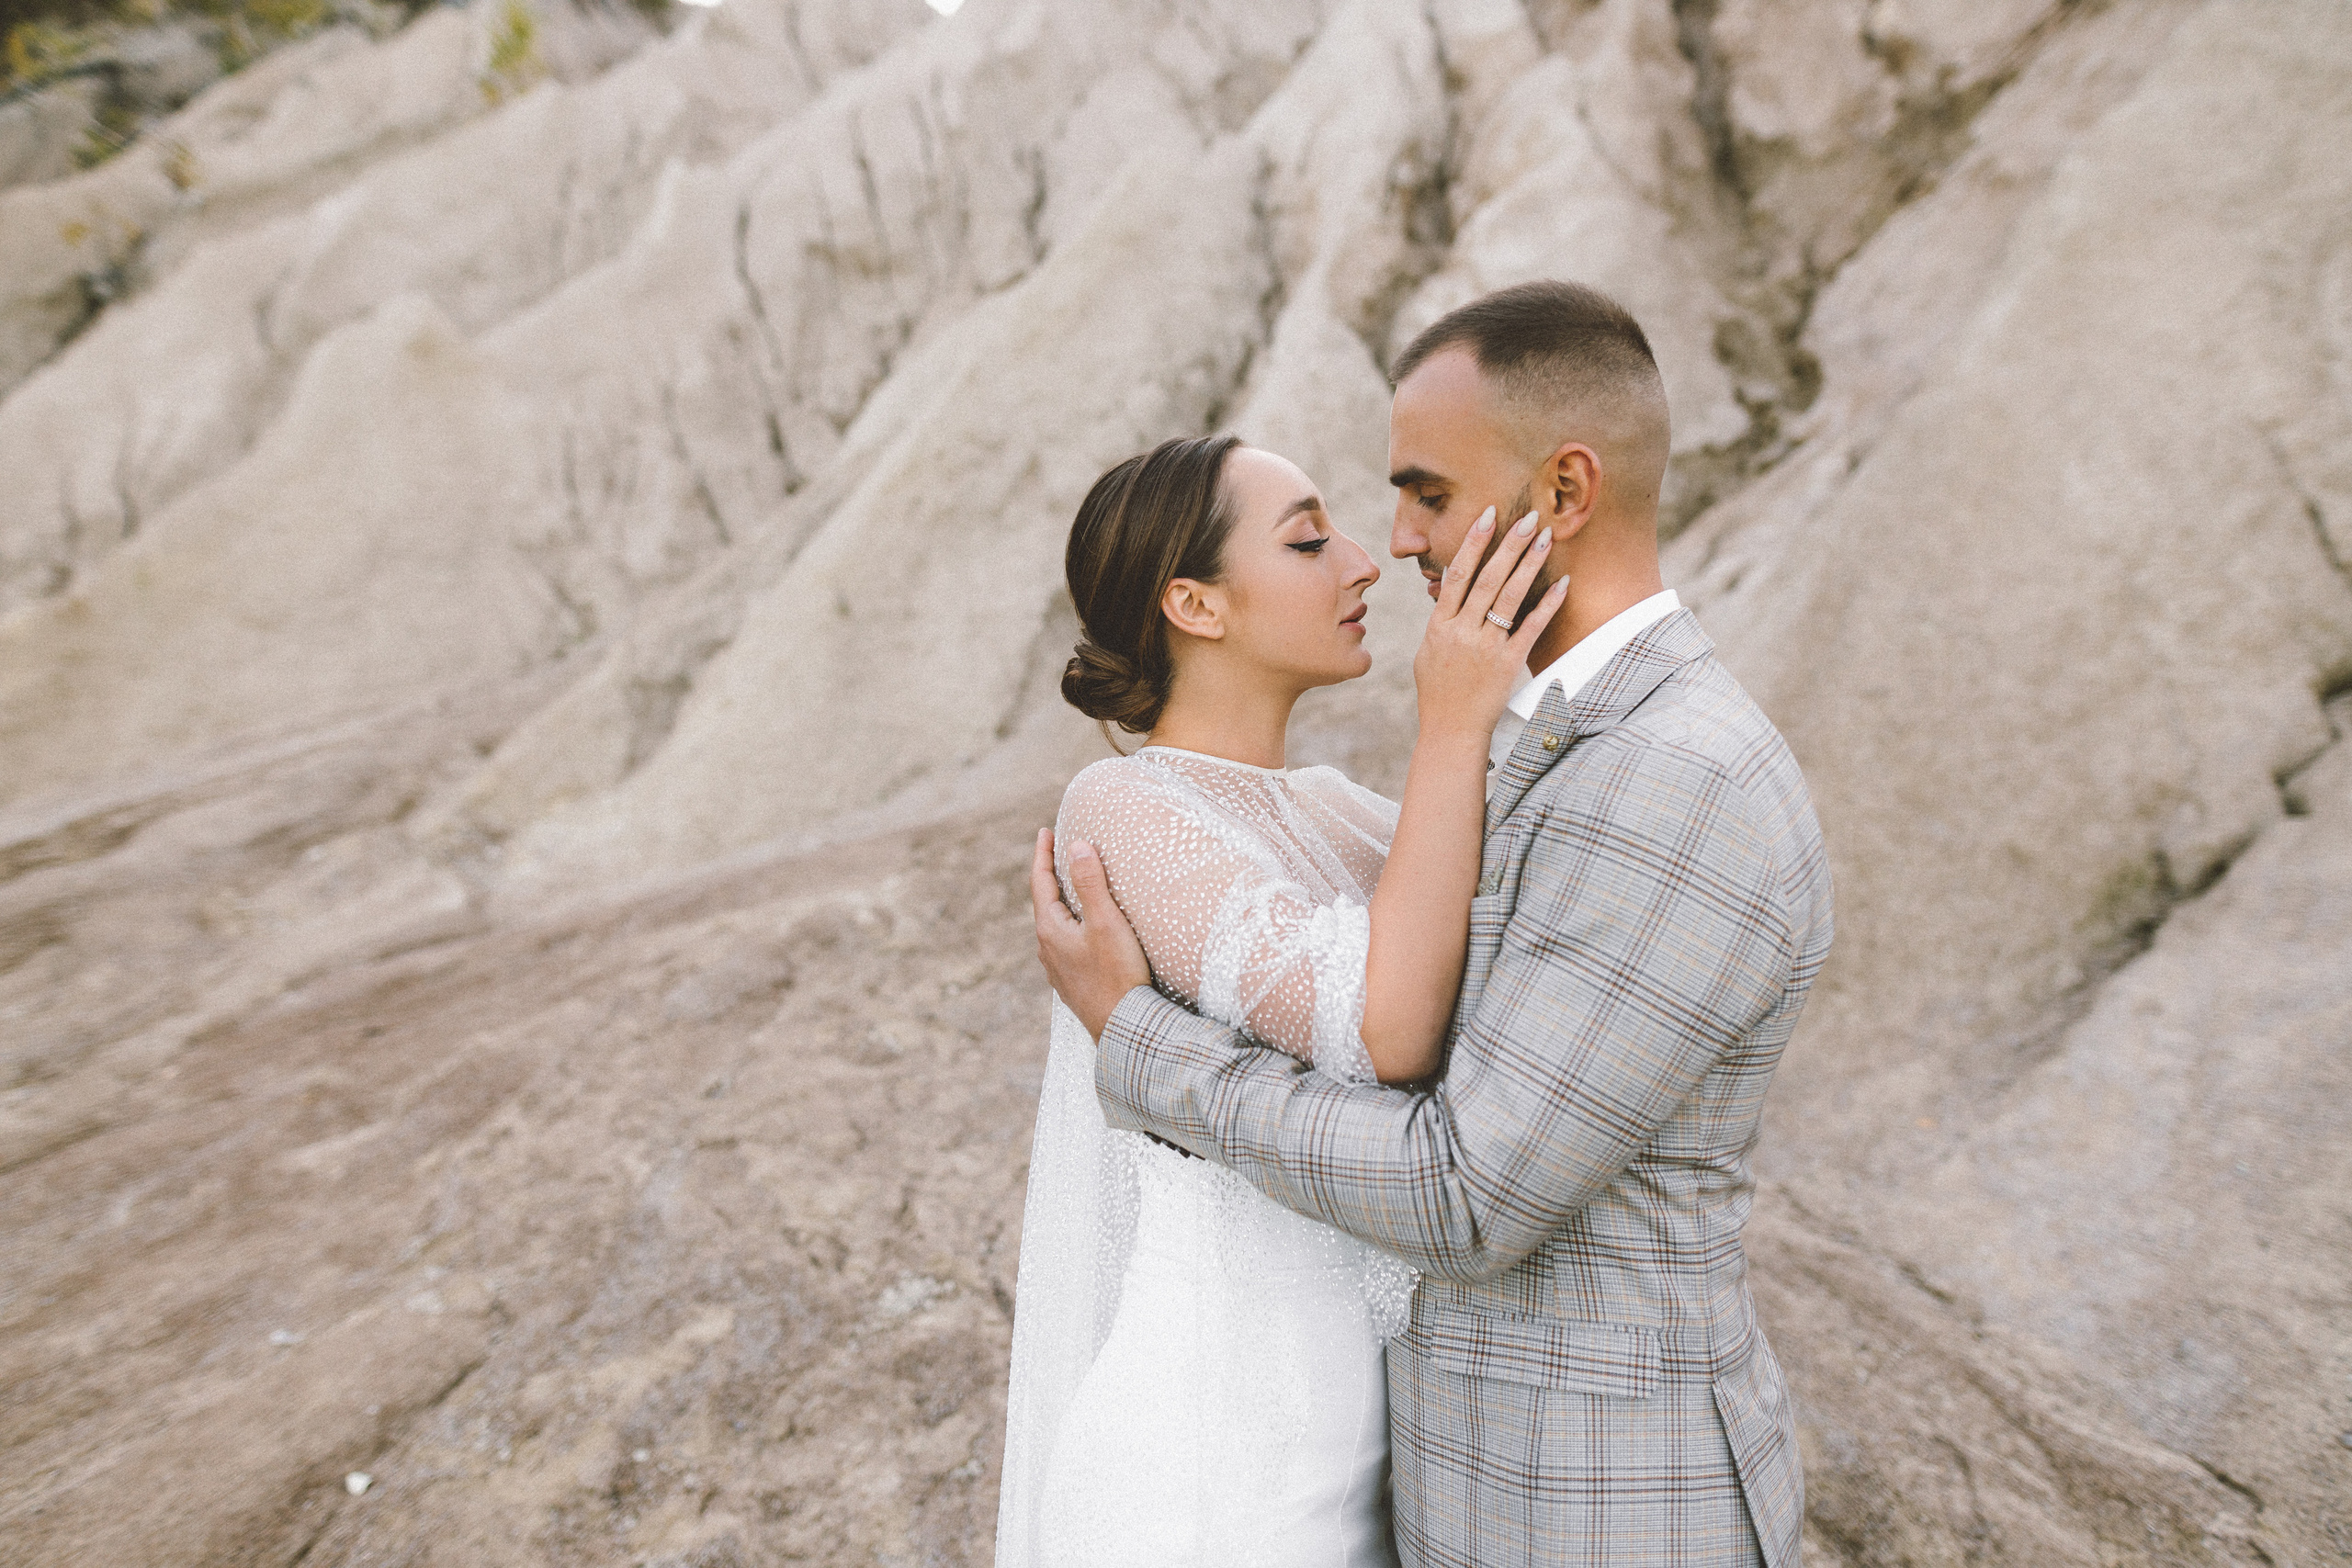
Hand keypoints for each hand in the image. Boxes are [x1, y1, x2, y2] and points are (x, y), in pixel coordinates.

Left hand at [1030, 827, 1149, 1038]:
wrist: (1122, 1028)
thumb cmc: (1116, 974)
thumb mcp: (1106, 922)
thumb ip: (1091, 883)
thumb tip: (1076, 846)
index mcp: (1050, 929)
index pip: (1040, 881)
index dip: (1042, 854)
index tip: (1044, 831)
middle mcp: (1047, 948)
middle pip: (1045, 902)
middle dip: (1051, 876)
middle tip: (1057, 853)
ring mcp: (1058, 968)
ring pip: (1055, 925)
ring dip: (1062, 902)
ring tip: (1072, 888)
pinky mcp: (1072, 982)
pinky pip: (1066, 944)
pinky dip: (1072, 925)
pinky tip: (1085, 931)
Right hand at [1413, 506, 1567, 743]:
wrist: (1450, 729)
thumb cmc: (1438, 691)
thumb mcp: (1428, 650)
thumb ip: (1441, 619)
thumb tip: (1449, 589)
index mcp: (1439, 625)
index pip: (1457, 574)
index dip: (1473, 542)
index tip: (1488, 515)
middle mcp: (1462, 631)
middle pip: (1487, 578)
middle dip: (1509, 544)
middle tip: (1528, 517)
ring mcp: (1485, 647)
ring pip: (1509, 597)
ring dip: (1529, 564)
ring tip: (1545, 538)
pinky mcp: (1508, 663)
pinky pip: (1531, 628)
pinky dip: (1547, 604)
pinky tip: (1563, 584)